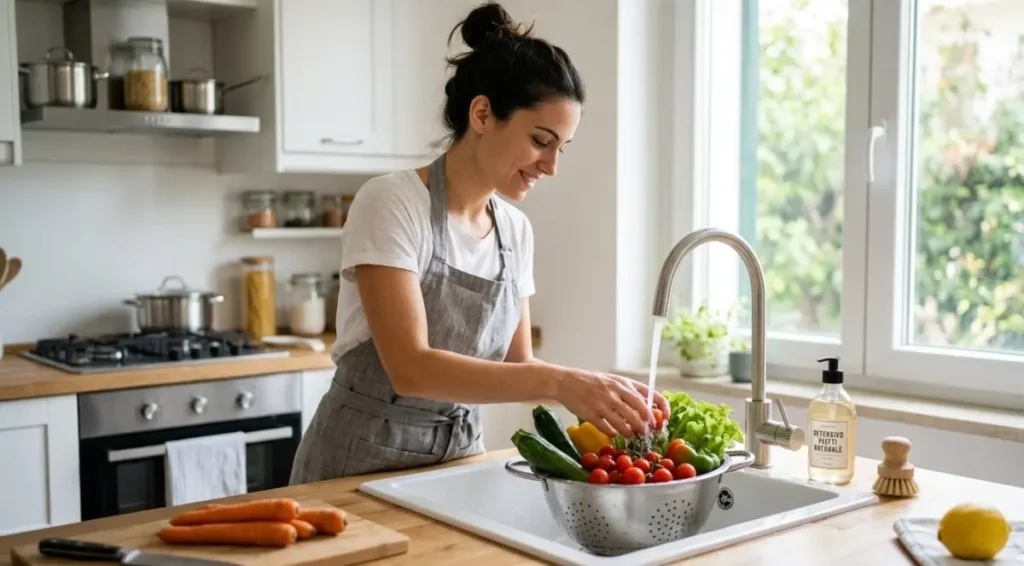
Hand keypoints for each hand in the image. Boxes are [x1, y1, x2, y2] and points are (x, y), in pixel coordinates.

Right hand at [554, 368, 669, 437]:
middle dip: (645, 426)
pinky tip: (614, 433)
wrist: (565, 381)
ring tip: (630, 434)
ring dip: (630, 432)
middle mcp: (615, 392)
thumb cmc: (591, 381)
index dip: (662, 408)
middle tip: (645, 431)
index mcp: (623, 382)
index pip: (650, 395)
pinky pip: (608, 429)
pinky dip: (613, 433)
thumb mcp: (612, 380)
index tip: (665, 418)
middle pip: (639, 413)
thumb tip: (647, 406)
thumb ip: (628, 391)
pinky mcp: (591, 414)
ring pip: (625, 424)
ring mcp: (603, 404)